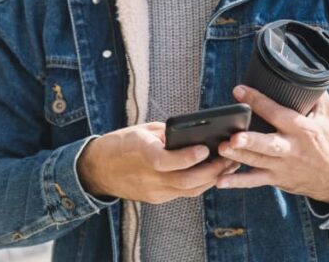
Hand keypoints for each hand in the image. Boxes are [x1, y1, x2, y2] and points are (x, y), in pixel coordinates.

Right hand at [77, 122, 238, 203]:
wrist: (98, 169)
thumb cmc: (121, 143)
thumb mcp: (142, 130)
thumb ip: (168, 135)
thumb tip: (195, 136)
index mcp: (139, 152)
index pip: (165, 161)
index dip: (186, 157)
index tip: (204, 149)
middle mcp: (146, 176)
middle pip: (185, 181)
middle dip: (212, 170)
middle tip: (230, 157)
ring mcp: (152, 191)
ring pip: (189, 190)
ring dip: (211, 178)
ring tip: (229, 164)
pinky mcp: (156, 199)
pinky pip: (183, 193)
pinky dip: (199, 183)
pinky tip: (212, 172)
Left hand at [216, 86, 328, 204]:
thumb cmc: (328, 139)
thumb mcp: (328, 116)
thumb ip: (314, 95)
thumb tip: (299, 73)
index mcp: (303, 129)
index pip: (278, 113)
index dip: (258, 102)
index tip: (239, 91)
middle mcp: (292, 149)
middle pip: (268, 144)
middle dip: (250, 141)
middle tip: (233, 137)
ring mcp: (282, 166)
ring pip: (257, 162)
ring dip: (238, 157)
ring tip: (220, 149)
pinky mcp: (276, 179)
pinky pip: (255, 181)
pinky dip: (237, 182)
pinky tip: (219, 181)